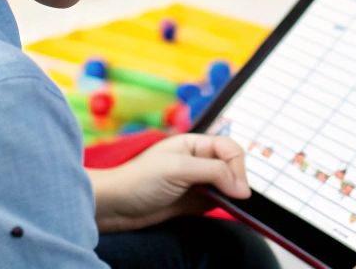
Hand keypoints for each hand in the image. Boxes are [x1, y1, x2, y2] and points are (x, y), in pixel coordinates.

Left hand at [91, 133, 250, 233]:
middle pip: (231, 166)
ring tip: (231, 206)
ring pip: (226, 185)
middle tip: (236, 199)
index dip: (238, 166)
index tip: (238, 189)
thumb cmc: (139, 180)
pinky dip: (223, 206)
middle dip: (237, 181)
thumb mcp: (178, 169)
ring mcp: (196, 182)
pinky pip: (216, 202)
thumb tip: (242, 188)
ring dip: (231, 195)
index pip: (229, 149)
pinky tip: (221, 210)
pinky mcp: (193, 202)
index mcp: (194, 144)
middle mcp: (198, 161)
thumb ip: (213, 172)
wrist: (113, 207)